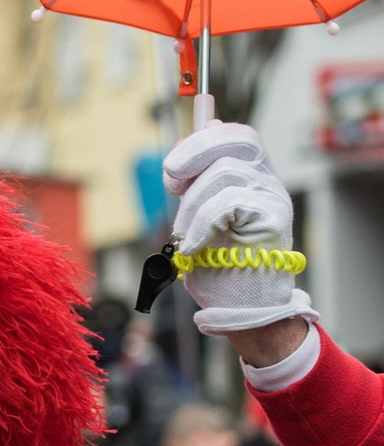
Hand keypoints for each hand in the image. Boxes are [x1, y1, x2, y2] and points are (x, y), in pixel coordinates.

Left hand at [164, 121, 317, 335]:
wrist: (241, 309)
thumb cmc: (218, 268)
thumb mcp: (198, 219)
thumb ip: (198, 186)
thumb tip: (190, 147)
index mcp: (250, 179)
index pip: (235, 136)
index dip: (201, 141)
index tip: (172, 171)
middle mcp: (266, 183)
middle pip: (236, 139)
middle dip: (195, 152)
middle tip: (172, 181)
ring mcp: (272, 198)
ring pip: (222, 174)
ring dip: (191, 208)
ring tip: (187, 239)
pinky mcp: (272, 218)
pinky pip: (226, 203)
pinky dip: (201, 225)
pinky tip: (195, 247)